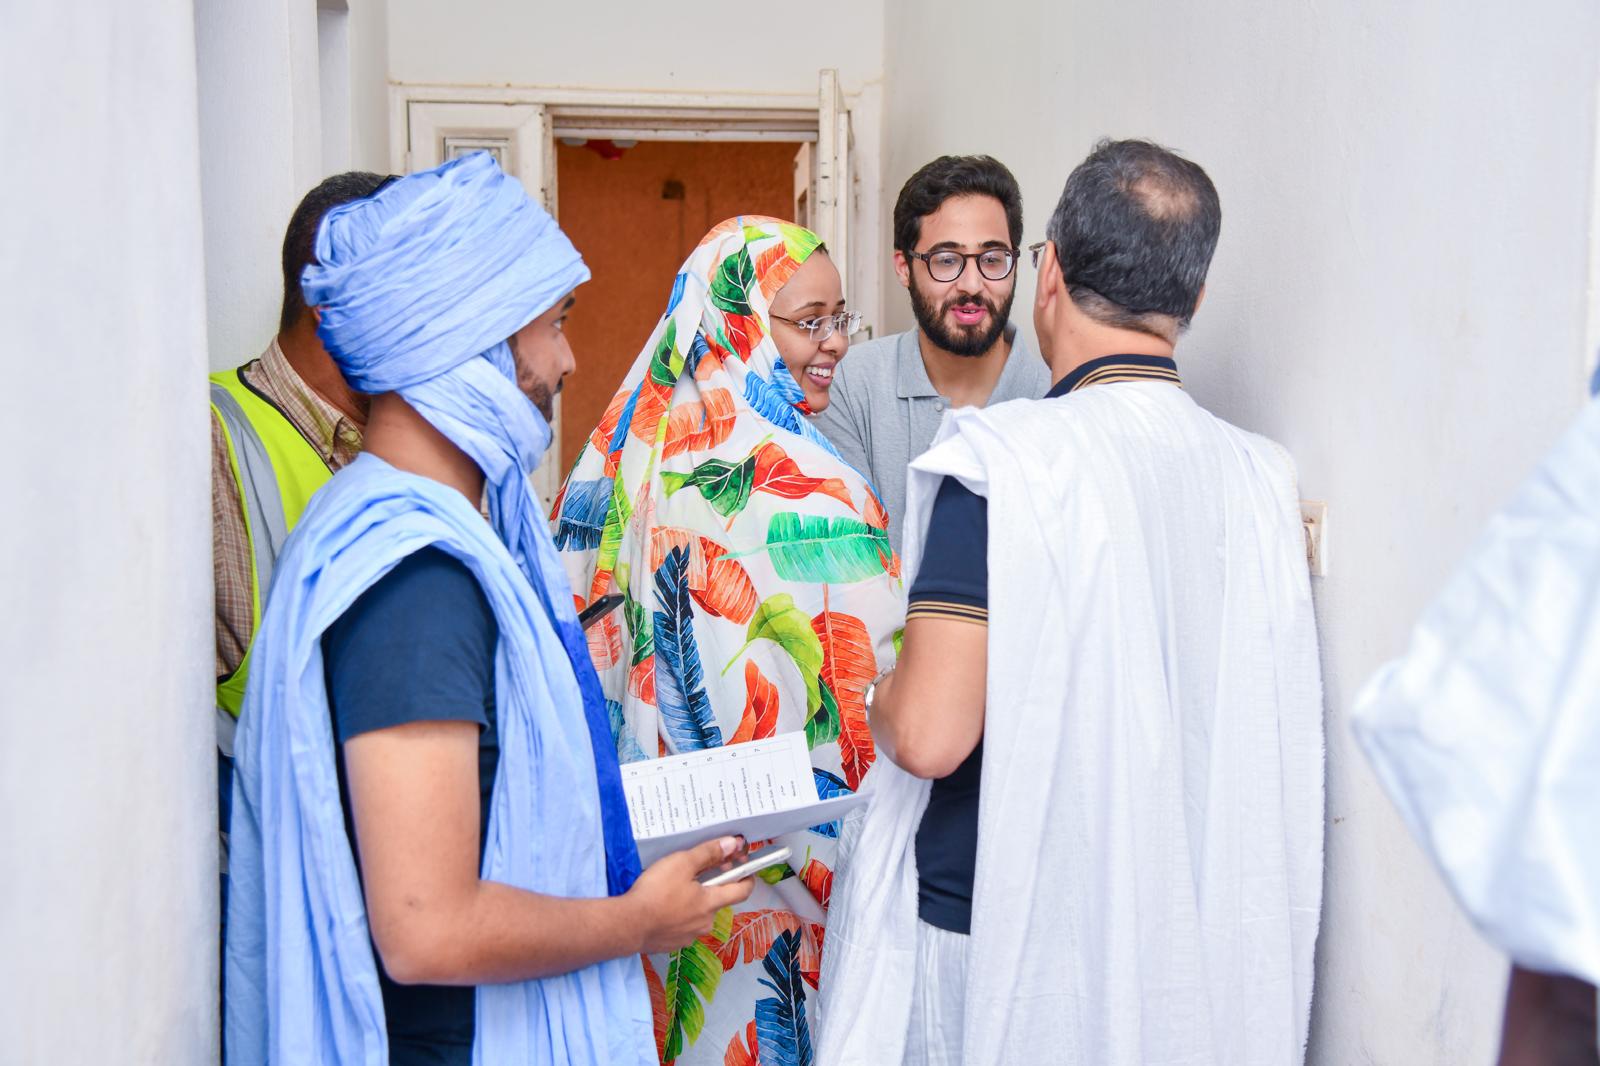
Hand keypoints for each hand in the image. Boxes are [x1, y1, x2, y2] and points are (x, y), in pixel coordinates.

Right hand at [625, 836, 755, 953]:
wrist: (627, 925)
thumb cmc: (655, 892)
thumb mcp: (682, 863)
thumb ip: (708, 853)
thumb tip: (733, 844)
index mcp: (711, 903)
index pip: (741, 892)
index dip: (747, 878)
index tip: (746, 868)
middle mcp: (705, 923)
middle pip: (716, 901)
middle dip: (711, 886)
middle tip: (697, 871)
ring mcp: (689, 936)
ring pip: (698, 914)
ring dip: (693, 901)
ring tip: (673, 888)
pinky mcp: (672, 944)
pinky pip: (682, 926)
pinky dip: (678, 915)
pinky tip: (663, 907)